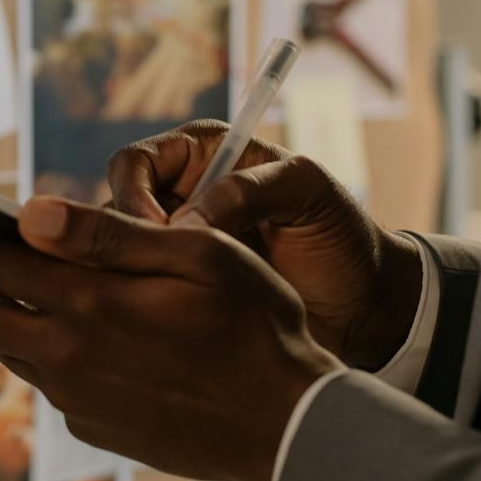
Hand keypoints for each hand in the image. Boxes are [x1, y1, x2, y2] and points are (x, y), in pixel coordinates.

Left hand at [0, 199, 340, 480]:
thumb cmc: (252, 322)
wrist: (287, 423)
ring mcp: (78, 399)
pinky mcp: (94, 428)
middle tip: (5, 258)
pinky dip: (60, 354)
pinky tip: (110, 342)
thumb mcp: (195, 255)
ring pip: (11, 350)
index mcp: (89, 303)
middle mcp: (69, 356)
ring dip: (19, 317)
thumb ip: (107, 234)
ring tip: (66, 294)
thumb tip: (30, 213)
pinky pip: (52, 384)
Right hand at [107, 121, 421, 370]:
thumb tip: (188, 221)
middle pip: (114, 211)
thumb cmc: (342, 237)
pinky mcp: (182, 291)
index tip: (156, 233)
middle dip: (123, 243)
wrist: (367, 305)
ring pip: (120, 257)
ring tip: (162, 305)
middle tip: (154, 276)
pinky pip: (142, 293)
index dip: (132, 195)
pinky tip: (167, 326)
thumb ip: (249, 190)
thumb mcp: (306, 193)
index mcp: (204, 155)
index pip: (136, 163)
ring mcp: (179, 248)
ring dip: (132, 277)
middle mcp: (180, 197)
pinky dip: (145, 305)